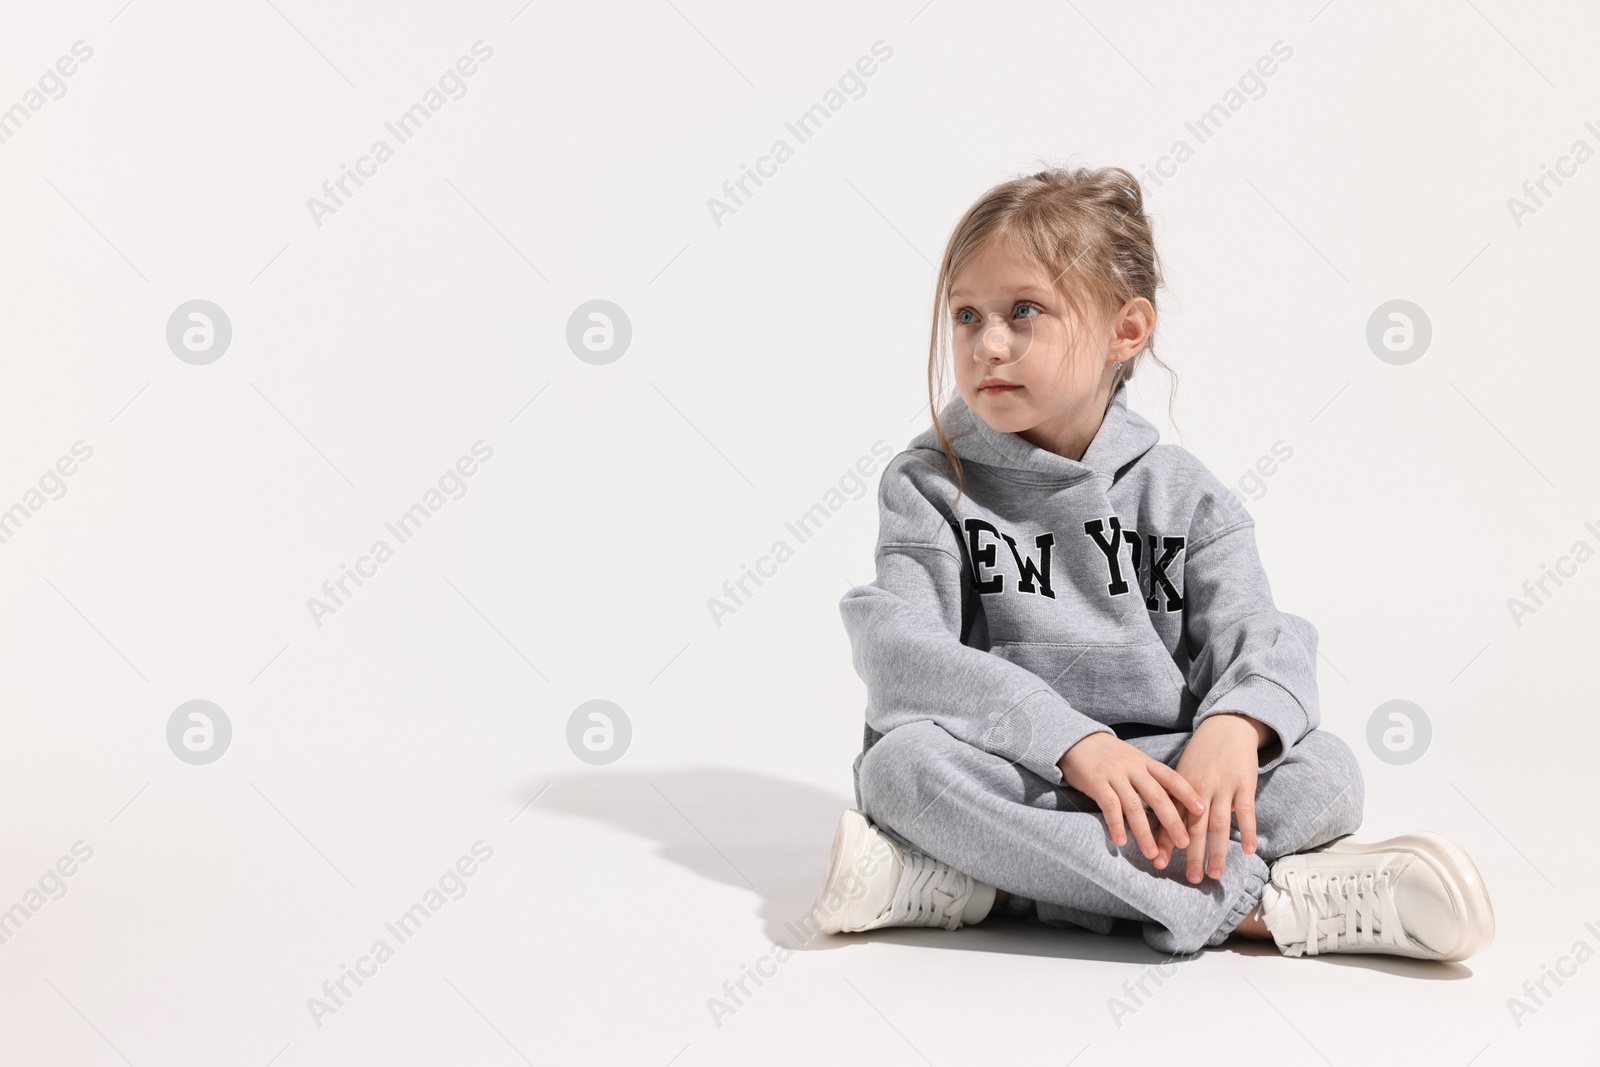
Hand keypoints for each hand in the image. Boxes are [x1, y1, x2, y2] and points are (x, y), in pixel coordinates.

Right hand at [1057, 732, 1205, 862]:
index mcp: (1145, 762)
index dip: (1188, 794)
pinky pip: (1109, 806)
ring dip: (1144, 833)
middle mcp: (1133, 767)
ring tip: (1152, 854)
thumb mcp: (1133, 760)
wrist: (1076, 740)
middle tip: (1184, 843)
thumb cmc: (1108, 756)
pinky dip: (1116, 825)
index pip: (1171, 778)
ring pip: (1134, 806)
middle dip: (1172, 821)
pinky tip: (1121, 842)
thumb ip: (1149, 777)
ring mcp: (1114, 774)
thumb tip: (1174, 802)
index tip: (1202, 811)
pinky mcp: (1095, 781)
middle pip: (1157, 796)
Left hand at [1152, 713, 1265, 882]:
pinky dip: (1248, 832)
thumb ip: (1176, 801)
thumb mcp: (1183, 774)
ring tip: (1216, 874)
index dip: (1164, 842)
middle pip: (1194, 827)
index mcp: (1180, 788)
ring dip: (1218, 851)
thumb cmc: (1201, 756)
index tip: (1158, 863)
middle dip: (1191, 855)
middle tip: (1191, 879)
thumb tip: (1166, 829)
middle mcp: (1199, 790)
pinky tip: (1249, 851)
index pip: (1170, 820)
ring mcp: (1223, 787)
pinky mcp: (1244, 784)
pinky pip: (1247, 812)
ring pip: (1219, 825)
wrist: (1226, 727)